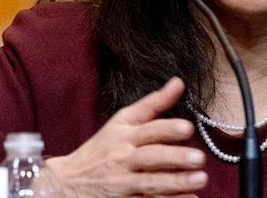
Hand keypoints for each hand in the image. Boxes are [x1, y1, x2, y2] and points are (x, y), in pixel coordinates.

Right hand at [47, 77, 207, 197]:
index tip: (187, 128)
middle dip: (174, 157)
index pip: (147, 130)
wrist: (66, 182)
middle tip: (198, 157)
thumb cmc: (100, 149)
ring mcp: (123, 183)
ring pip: (151, 183)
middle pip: (151, 157)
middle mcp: (123, 159)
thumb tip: (179, 82)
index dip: (167, 128)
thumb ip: (153, 103)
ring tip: (200, 179)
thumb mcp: (121, 122)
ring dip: (176, 182)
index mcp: (124, 136)